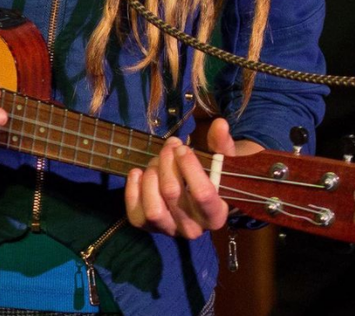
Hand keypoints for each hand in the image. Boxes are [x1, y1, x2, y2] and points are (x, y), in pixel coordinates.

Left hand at [124, 117, 261, 238]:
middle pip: (172, 192)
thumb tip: (220, 124)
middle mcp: (193, 229)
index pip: (202, 193)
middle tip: (169, 147)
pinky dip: (133, 189)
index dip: (189, 165)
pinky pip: (135, 214)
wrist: (195, 197)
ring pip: (153, 208)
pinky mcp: (148, 228)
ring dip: (151, 177)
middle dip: (166, 161)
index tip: (182, 148)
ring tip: (156, 163)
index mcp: (215, 214)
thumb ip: (221, 144)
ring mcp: (169, 231)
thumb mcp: (220, 161)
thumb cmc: (210, 176)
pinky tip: (138, 173)